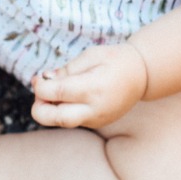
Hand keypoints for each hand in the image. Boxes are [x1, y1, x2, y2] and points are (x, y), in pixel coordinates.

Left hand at [29, 43, 148, 128]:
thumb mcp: (90, 56)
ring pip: (61, 122)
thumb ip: (66, 70)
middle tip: (41, 92)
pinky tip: (69, 97)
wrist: (142, 75)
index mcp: (92, 88)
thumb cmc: (115, 60)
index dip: (40, 86)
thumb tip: (43, 80)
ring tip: (54, 93)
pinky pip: (72, 120)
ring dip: (49, 110)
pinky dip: (63, 110)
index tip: (40, 77)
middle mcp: (94, 108)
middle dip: (38, 106)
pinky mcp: (96, 123)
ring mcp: (96, 119)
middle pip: (53, 118)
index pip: (54, 93)